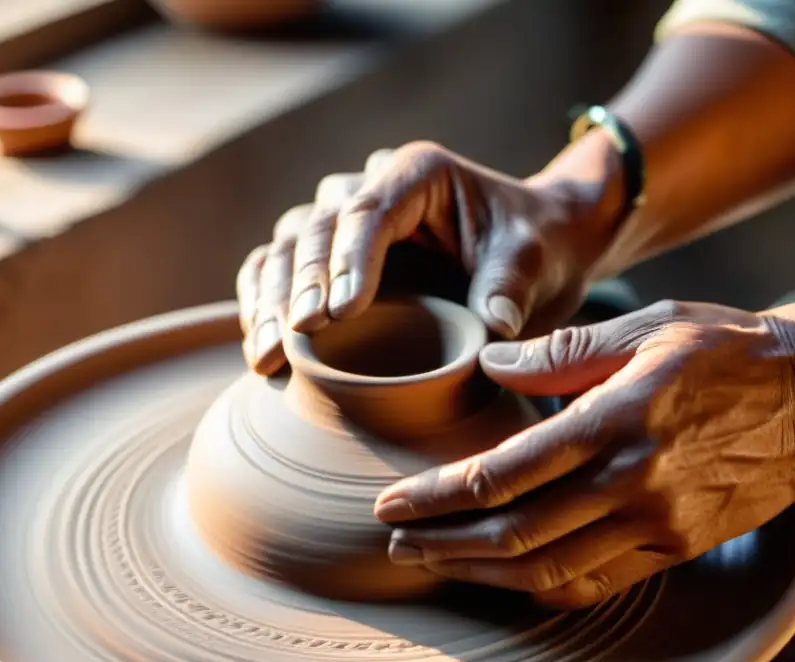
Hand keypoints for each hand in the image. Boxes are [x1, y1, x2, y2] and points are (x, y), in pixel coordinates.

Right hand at [236, 139, 623, 374]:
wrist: (535, 253)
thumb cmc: (535, 246)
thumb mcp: (533, 260)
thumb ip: (509, 286)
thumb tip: (491, 330)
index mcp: (419, 173)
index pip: (370, 210)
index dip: (348, 259)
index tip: (340, 312)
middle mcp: (373, 188)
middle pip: (317, 227)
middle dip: (302, 283)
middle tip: (298, 335)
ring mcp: (347, 224)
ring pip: (288, 247)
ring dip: (271, 299)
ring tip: (267, 355)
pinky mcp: (334, 260)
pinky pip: (281, 272)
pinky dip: (264, 305)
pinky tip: (259, 351)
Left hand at [373, 300, 794, 609]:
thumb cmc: (728, 351)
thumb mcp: (648, 325)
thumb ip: (563, 349)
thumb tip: (491, 360)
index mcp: (617, 419)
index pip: (503, 473)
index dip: (436, 495)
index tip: (391, 503)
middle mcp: (633, 483)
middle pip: (514, 534)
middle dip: (443, 544)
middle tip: (395, 542)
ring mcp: (658, 526)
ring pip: (547, 571)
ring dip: (480, 573)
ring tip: (434, 562)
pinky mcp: (676, 549)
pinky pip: (593, 583)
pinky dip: (538, 587)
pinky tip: (504, 575)